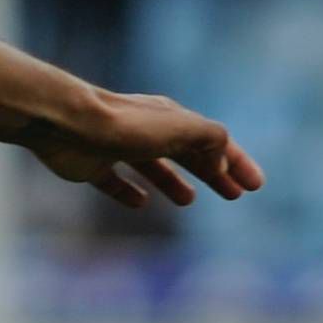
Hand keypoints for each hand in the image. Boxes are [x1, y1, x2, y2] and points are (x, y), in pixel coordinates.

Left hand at [24, 91, 264, 209]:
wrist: (67, 123)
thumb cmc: (129, 126)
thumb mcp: (183, 128)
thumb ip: (211, 141)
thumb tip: (222, 162)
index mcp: (173, 119)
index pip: (215, 142)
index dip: (238, 163)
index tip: (255, 185)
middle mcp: (148, 131)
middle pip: (188, 155)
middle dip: (214, 173)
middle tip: (235, 194)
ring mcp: (119, 147)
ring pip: (155, 167)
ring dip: (175, 183)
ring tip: (189, 201)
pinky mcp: (92, 165)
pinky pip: (116, 181)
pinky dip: (130, 192)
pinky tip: (139, 203)